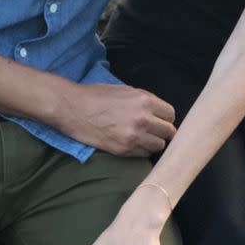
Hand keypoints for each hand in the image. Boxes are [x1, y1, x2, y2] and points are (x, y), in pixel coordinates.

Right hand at [56, 82, 175, 156]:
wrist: (74, 109)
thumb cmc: (97, 96)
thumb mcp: (125, 90)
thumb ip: (144, 101)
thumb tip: (159, 112)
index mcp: (144, 100)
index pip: (170, 114)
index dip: (165, 117)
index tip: (159, 120)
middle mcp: (143, 119)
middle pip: (169, 132)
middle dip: (162, 131)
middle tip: (154, 131)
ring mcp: (134, 136)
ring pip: (159, 146)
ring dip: (153, 142)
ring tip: (143, 138)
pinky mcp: (124, 150)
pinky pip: (144, 154)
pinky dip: (141, 150)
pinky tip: (132, 143)